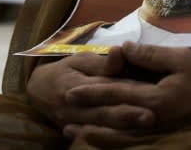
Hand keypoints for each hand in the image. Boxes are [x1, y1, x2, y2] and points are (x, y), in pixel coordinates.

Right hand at [27, 50, 155, 131]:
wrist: (38, 92)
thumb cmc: (66, 71)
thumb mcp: (80, 60)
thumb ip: (102, 61)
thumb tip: (121, 51)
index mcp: (75, 86)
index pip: (105, 87)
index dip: (127, 89)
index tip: (150, 89)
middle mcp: (74, 109)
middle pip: (105, 113)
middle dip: (129, 115)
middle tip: (151, 115)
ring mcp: (74, 125)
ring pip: (103, 128)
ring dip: (125, 128)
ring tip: (147, 126)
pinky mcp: (75, 135)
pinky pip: (96, 138)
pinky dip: (112, 138)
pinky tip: (130, 138)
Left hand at [63, 42, 190, 138]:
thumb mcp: (181, 59)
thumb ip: (149, 56)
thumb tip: (122, 50)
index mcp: (155, 99)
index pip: (116, 94)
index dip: (91, 93)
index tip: (69, 92)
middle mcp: (153, 119)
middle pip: (112, 120)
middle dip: (87, 117)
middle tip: (63, 116)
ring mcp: (158, 130)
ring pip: (120, 136)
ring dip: (95, 133)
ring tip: (73, 132)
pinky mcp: (164, 134)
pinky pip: (133, 140)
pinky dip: (114, 140)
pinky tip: (103, 136)